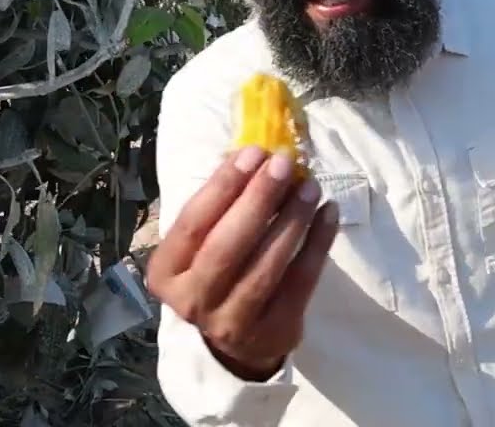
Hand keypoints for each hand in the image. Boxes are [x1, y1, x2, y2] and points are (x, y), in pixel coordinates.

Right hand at [146, 145, 339, 380]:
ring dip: (291, 220)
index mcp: (166, 273)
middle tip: (284, 164)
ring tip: (310, 187)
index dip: (223, 186)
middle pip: (226, 247)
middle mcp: (193, 301)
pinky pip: (300, 282)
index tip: (253, 153)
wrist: (241, 342)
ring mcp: (233, 322)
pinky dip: (317, 244)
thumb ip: (222, 207)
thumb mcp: (204, 244)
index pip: (192, 224)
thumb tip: (261, 158)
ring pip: (265, 267)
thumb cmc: (220, 273)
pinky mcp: (274, 332)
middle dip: (258, 200)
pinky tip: (328, 214)